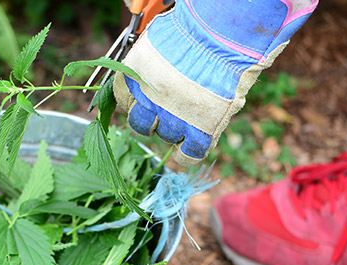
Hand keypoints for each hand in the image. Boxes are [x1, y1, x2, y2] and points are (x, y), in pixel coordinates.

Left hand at [114, 0, 317, 165]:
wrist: (225, 32)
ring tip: (191, 112)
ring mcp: (174, 118)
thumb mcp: (156, 39)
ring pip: (165, 137)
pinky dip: (187, 155)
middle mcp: (148, 101)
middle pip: (140, 124)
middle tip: (169, 107)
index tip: (144, 98)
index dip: (134, 100)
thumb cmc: (193, 27)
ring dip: (175, 129)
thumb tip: (145, 73)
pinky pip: (188, 155)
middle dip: (152, 118)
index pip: (121, 100)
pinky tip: (192, 145)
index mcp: (133, 77)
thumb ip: (146, 62)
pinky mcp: (201, 130)